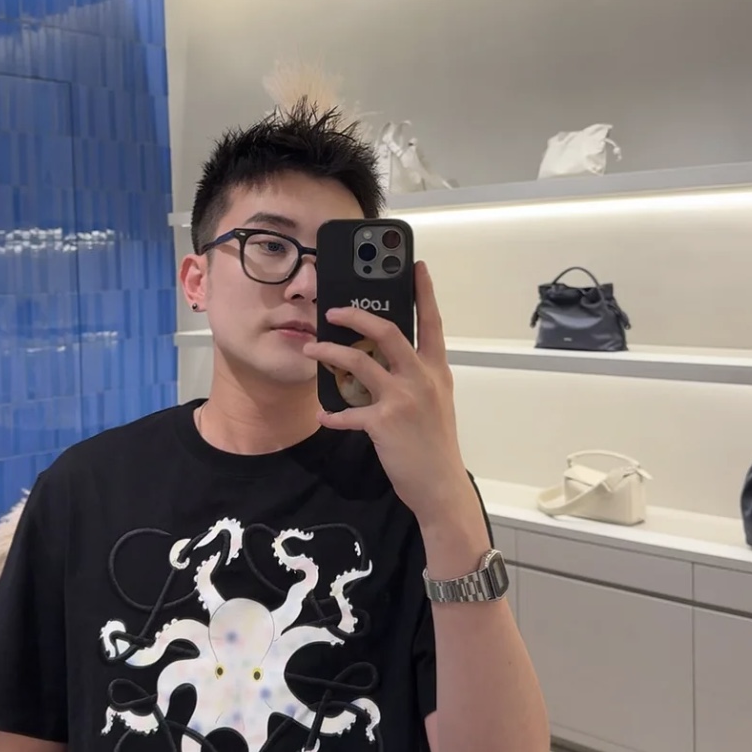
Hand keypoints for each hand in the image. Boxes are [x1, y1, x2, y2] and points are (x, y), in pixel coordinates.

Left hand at [303, 261, 471, 524]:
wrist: (440, 485)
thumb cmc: (435, 444)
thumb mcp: (436, 402)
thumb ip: (416, 377)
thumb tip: (384, 359)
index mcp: (436, 371)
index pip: (432, 322)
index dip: (424, 292)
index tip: (416, 265)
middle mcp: (421, 378)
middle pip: (387, 331)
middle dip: (357, 316)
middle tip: (333, 310)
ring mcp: (403, 399)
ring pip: (359, 362)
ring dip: (330, 352)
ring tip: (311, 349)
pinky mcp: (383, 423)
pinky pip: (348, 411)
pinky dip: (333, 413)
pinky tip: (323, 414)